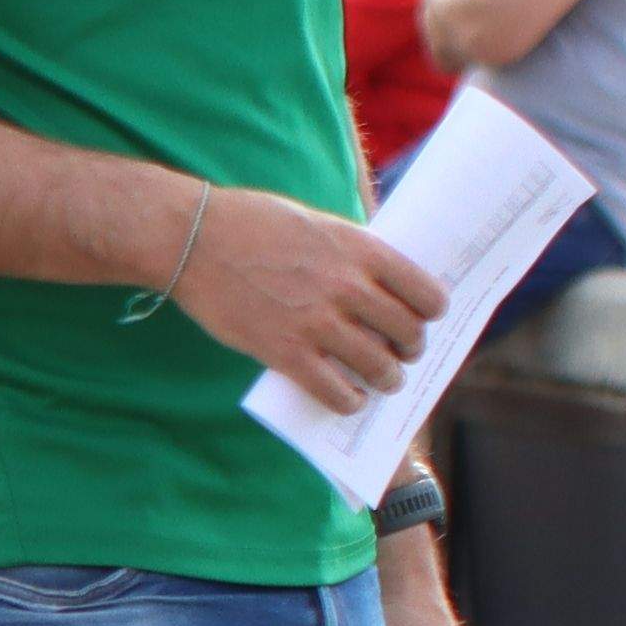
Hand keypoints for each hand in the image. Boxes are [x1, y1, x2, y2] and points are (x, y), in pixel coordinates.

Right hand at [173, 191, 444, 417]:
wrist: (194, 238)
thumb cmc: (252, 224)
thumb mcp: (317, 224)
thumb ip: (350, 255)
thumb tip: (379, 287)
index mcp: (360, 250)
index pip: (425, 292)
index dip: (431, 312)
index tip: (424, 319)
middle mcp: (347, 287)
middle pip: (406, 333)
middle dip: (410, 349)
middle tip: (402, 355)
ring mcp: (316, 322)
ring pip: (378, 368)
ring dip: (387, 380)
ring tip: (381, 382)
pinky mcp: (284, 352)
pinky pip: (334, 391)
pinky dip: (348, 401)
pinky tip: (347, 398)